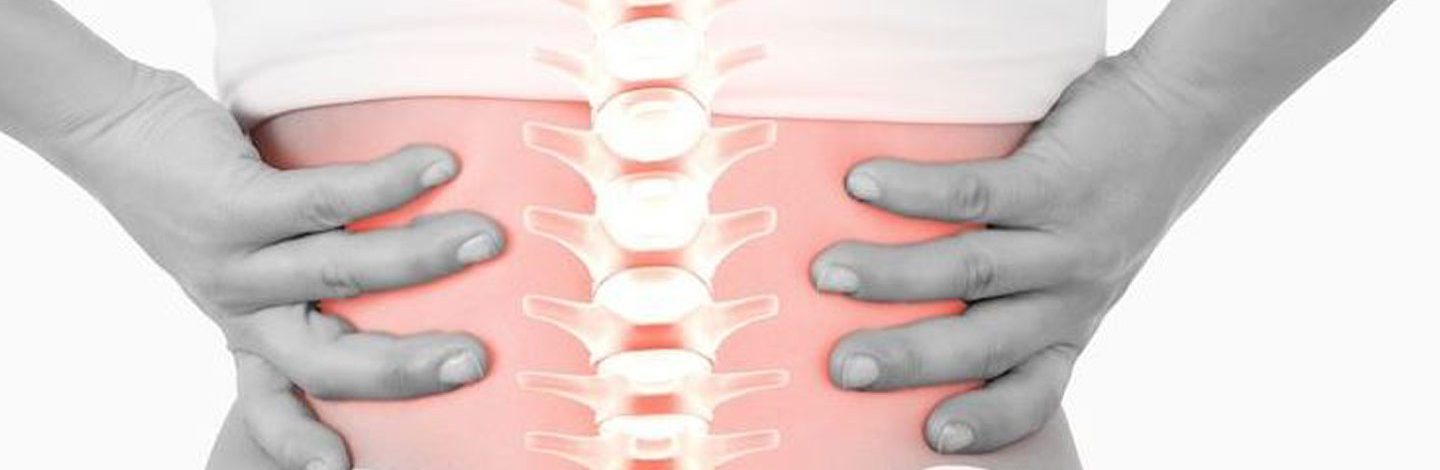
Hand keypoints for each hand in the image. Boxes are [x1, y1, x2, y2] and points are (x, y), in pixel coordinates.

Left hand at [46, 67, 504, 469]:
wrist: (115, 130)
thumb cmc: (212, 194)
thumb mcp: (260, 258)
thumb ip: (329, 268)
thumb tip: (449, 262)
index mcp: (252, 337)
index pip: (273, 408)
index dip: (302, 445)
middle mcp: (243, 311)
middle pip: (327, 363)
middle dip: (407, 368)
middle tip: (475, 362)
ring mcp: (234, 260)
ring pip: (338, 272)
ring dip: (420, 258)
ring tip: (486, 238)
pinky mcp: (231, 204)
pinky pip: (321, 199)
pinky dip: (386, 184)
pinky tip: (437, 165)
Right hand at [811, 53, 1258, 453]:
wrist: (1178, 117)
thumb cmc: (1100, 200)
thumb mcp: (1071, 271)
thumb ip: (1006, 295)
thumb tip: (891, 305)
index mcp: (1067, 328)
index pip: (1034, 394)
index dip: (986, 422)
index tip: (932, 438)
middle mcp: (1070, 295)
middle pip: (984, 342)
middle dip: (909, 360)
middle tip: (843, 366)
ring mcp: (1067, 239)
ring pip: (973, 270)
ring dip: (893, 275)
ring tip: (828, 272)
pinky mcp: (1059, 179)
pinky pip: (979, 194)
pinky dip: (915, 193)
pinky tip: (863, 183)